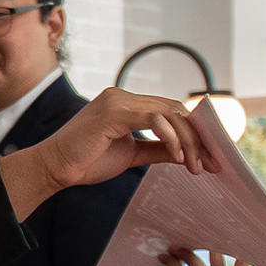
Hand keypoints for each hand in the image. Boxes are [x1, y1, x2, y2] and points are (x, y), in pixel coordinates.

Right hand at [2, 87, 211, 218]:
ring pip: (169, 114)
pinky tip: (178, 157)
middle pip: (174, 110)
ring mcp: (117, 101)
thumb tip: (186, 152)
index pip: (169, 111)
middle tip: (211, 163)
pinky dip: (171, 137)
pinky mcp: (113, 112)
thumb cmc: (85, 162)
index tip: (209, 155)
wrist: (54, 168)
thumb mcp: (131, 155)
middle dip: (198, 138)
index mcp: (125, 104)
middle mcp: (122, 96)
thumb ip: (157, 150)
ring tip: (197, 165)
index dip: (193, 131)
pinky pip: (154, 120)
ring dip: (188, 141)